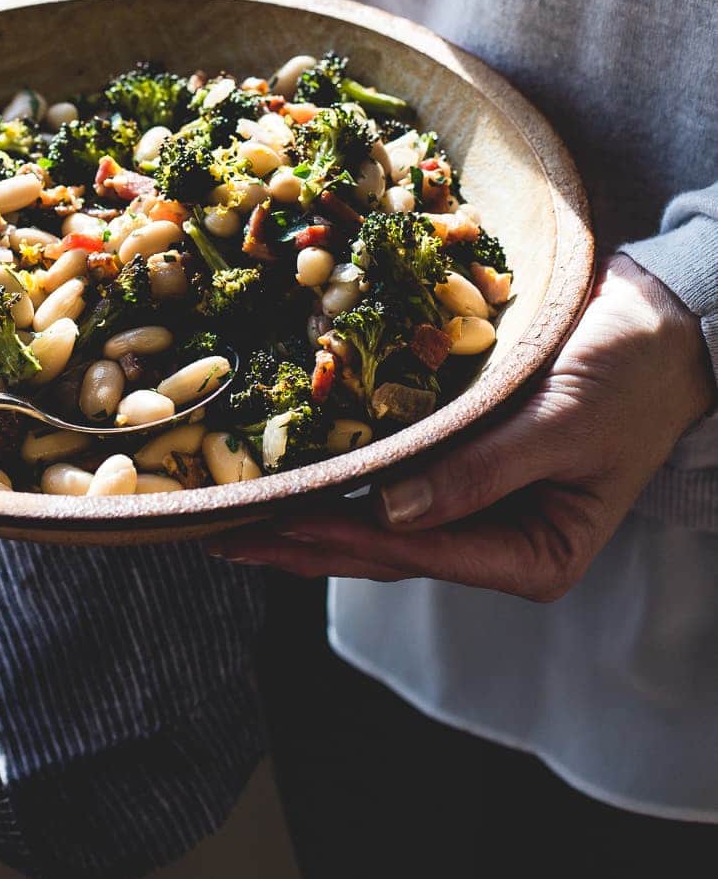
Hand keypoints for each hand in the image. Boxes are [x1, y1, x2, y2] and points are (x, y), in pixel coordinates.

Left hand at [207, 255, 714, 600]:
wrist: (663, 321)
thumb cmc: (627, 371)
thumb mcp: (563, 420)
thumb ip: (482, 469)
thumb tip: (389, 510)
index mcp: (533, 557)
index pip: (414, 552)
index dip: (334, 538)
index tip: (266, 526)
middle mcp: (497, 540)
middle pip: (381, 548)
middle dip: (298, 540)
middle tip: (214, 530)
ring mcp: (477, 504)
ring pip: (375, 519)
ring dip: (305, 512)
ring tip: (229, 509)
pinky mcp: (462, 460)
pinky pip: (389, 473)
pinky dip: (338, 471)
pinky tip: (285, 465)